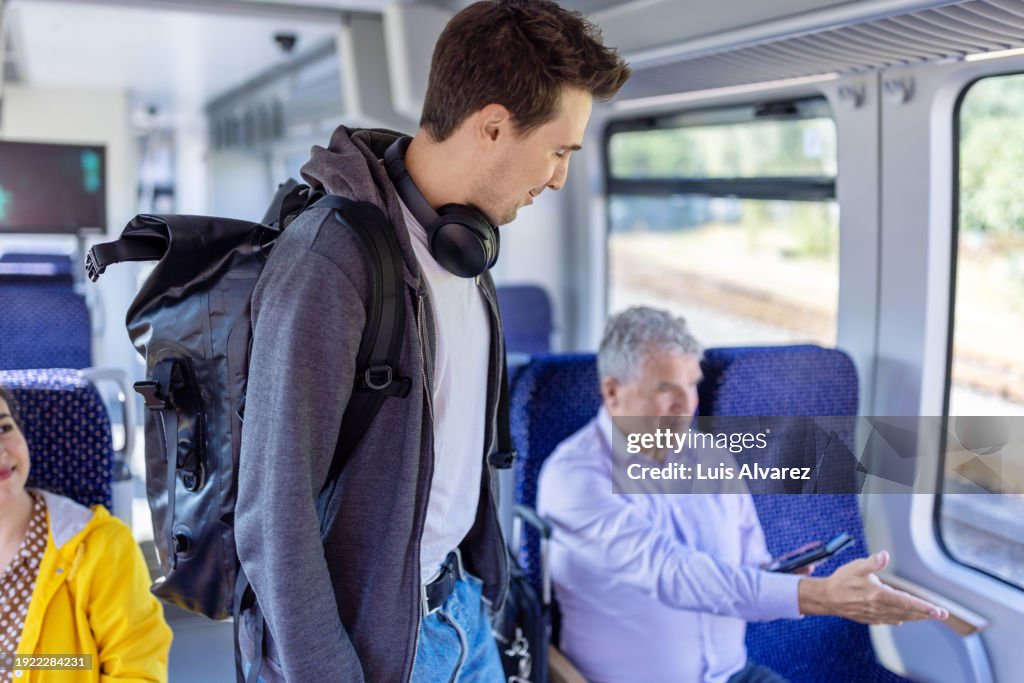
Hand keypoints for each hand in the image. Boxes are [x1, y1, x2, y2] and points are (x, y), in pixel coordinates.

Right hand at [798, 550, 948, 624]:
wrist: (826, 598)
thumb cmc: (841, 581)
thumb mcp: (856, 567)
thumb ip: (872, 563)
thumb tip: (884, 556)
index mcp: (879, 595)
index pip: (907, 602)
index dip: (925, 607)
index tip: (938, 611)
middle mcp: (879, 608)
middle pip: (908, 613)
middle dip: (926, 614)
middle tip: (941, 615)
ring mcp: (875, 615)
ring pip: (900, 618)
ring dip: (915, 617)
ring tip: (926, 616)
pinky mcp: (869, 619)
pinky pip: (889, 620)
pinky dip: (899, 619)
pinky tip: (903, 619)